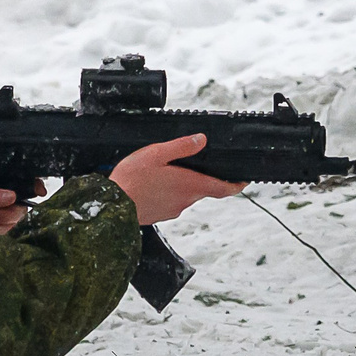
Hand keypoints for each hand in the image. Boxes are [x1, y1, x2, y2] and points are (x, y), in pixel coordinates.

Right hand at [108, 134, 242, 226]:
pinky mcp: (160, 215)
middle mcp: (185, 200)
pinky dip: (167, 193)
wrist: (112, 207)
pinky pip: (170, 202)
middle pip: (202, 188)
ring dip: (181, 184)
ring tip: (163, 172)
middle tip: (190, 165)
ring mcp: (173, 210)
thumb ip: (182, 146)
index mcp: (190, 185)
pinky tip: (152, 185)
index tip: (243, 181)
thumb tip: (202, 140)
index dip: (236, 185)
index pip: (223, 189)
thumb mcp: (157, 153)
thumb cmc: (132, 181)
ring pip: (185, 195)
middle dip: (200, 177)